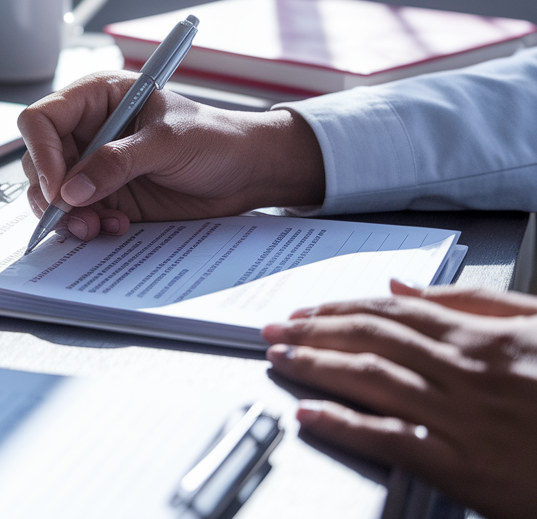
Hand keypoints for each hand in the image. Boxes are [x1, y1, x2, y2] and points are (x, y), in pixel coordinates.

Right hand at [18, 72, 325, 239]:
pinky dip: (86, 226)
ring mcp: (93, 166)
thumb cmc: (214, 138)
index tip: (58, 187)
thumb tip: (72, 189)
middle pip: (38, 161)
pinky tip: (113, 227)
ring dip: (67, 216)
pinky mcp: (105, 196)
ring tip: (96, 226)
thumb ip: (117, 163)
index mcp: (96, 99)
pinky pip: (76, 215)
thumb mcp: (167, 143)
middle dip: (51, 193)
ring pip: (51, 193)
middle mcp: (87, 131)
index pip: (42, 120)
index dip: (41, 153)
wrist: (245, 172)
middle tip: (74, 216)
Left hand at [263, 280, 536, 518]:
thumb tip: (403, 288)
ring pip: (373, 379)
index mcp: (482, 340)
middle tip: (272, 329)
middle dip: (314, 332)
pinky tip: (310, 414)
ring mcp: (463, 418)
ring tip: (278, 358)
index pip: (391, 314)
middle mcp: (466, 372)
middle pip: (372, 340)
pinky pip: (391, 439)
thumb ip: (472, 303)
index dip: (339, 310)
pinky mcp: (465, 466)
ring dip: (316, 366)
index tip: (304, 311)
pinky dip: (344, 424)